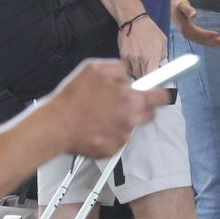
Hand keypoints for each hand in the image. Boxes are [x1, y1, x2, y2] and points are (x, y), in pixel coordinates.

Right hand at [48, 59, 167, 157]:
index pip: (161, 97)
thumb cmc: (75, 96)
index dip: (163, 93)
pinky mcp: (112, 150)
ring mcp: (123, 137)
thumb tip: (129, 77)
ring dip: (122, 121)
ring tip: (99, 115)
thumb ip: (119, 69)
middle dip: (140, 108)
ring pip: (130, 126)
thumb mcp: (95, 68)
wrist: (56, 125)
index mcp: (132, 99)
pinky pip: (117, 139)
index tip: (162, 93)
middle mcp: (132, 119)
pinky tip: (94, 128)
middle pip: (149, 114)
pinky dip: (109, 134)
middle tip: (121, 103)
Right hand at [118, 14, 168, 79]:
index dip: (154, 83)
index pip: (153, 76)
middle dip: (147, 79)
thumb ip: (164, 55)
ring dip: (138, 73)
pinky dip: (130, 68)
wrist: (133, 19)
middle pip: (143, 77)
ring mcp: (131, 58)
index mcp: (153, 55)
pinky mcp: (123, 56)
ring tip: (141, 67)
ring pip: (134, 74)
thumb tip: (162, 66)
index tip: (155, 85)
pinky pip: (127, 68)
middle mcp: (141, 58)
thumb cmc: (150, 30)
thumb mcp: (163, 41)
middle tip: (149, 76)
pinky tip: (134, 63)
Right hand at [172, 0, 219, 46]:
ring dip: (212, 42)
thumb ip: (188, 9)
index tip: (218, 34)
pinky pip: (199, 39)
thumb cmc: (178, 4)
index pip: (198, 33)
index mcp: (185, 27)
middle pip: (201, 40)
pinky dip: (207, 40)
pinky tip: (214, 40)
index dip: (208, 34)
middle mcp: (186, 33)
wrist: (171, 6)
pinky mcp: (189, 33)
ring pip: (201, 41)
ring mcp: (187, 34)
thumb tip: (195, 15)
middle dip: (213, 41)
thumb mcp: (182, 4)